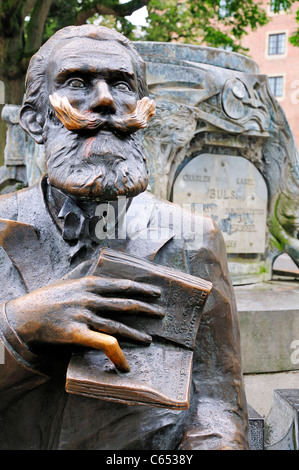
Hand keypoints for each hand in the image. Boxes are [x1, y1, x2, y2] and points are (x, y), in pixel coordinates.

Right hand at [5, 276, 162, 370]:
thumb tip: (95, 262)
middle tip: (160, 314)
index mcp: (89, 284)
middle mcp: (90, 299)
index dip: (141, 289)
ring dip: (135, 333)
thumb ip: (82, 271)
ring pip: (117, 325)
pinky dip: (116, 353)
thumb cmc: (47, 297)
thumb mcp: (66, 279)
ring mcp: (84, 316)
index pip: (122, 285)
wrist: (25, 316)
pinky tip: (125, 363)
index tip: (156, 293)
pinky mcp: (77, 334)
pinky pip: (102, 344)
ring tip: (148, 339)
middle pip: (124, 304)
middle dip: (146, 309)